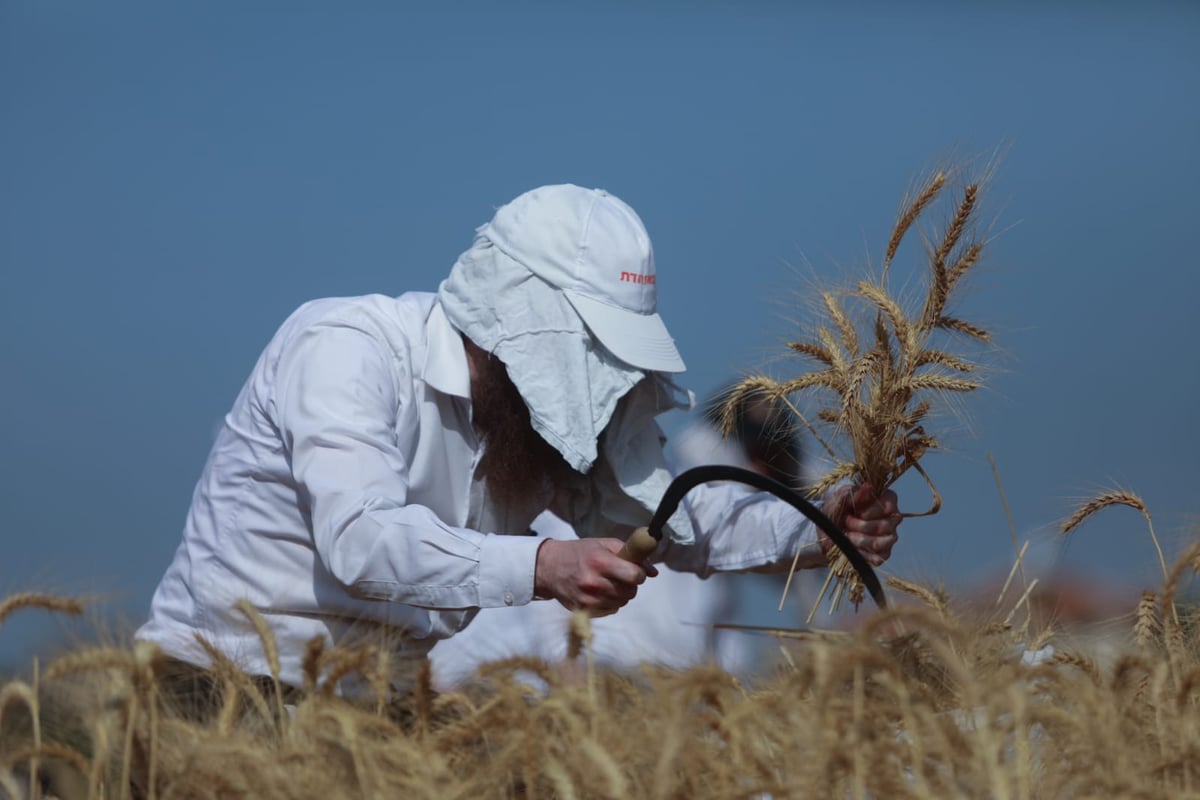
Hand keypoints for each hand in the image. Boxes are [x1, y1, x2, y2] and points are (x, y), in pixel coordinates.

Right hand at [534, 538, 657, 616]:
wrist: (548, 568)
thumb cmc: (579, 552)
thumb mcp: (603, 544)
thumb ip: (630, 554)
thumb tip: (653, 572)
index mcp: (600, 561)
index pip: (634, 576)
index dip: (638, 574)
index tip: (634, 570)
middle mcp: (594, 582)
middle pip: (630, 592)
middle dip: (630, 584)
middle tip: (620, 576)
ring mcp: (588, 599)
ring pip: (621, 603)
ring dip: (621, 594)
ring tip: (608, 583)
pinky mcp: (583, 610)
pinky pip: (610, 610)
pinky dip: (610, 603)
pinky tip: (600, 592)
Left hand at [820, 483, 900, 566]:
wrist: (826, 530)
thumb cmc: (837, 510)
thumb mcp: (841, 499)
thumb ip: (855, 494)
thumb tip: (868, 486)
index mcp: (885, 501)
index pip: (890, 505)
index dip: (872, 510)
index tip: (856, 511)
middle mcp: (892, 519)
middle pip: (885, 526)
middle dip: (861, 526)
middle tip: (846, 522)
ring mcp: (889, 538)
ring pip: (882, 543)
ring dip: (860, 540)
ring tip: (848, 535)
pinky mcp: (883, 554)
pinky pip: (878, 557)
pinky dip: (861, 553)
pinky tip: (852, 547)